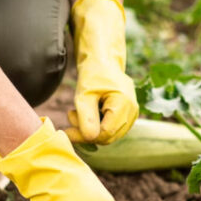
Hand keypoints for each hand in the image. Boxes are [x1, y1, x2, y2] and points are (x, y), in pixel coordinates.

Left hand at [66, 0, 139, 144]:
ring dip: (90, 128)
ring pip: (109, 135)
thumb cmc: (93, 75)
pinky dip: (97, 125)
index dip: (85, 137)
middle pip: (108, 137)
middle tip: (71, 117)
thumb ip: (87, 117)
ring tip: (77, 113)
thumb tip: (90, 138)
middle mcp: (132, 111)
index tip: (67, 131)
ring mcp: (132, 114)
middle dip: (86, 132)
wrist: (104, 62)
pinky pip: (111, 129)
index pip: (105, 134)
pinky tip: (88, 113)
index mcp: (124, 104)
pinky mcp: (128, 116)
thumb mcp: (84, 95)